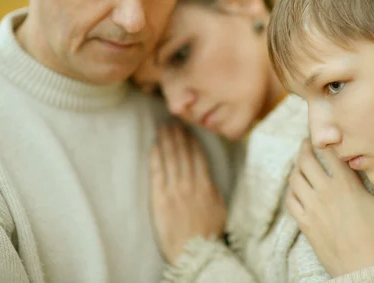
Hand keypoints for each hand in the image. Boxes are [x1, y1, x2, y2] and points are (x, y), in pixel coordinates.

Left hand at [150, 123, 226, 263]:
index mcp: (205, 185)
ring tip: (163, 128)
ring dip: (166, 141)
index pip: (198, 156)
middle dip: (178, 136)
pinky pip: (157, 172)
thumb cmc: (208, 233)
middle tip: (173, 121)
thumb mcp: (219, 209)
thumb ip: (212, 190)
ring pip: (170, 159)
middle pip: (182, 153)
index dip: (192, 141)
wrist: (194, 251)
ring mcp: (174, 190)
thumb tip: (207, 178)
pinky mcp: (160, 198)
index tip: (188, 130)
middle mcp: (189, 184)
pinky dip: (156, 157)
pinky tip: (154, 146)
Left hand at [286, 139, 373, 276]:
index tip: (323, 135)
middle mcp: (325, 191)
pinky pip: (290, 199)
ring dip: (296, 168)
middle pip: (305, 160)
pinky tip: (297, 189)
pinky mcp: (304, 222)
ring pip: (294, 178)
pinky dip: (291, 190)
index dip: (323, 139)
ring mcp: (312, 206)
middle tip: (307, 144)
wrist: (361, 268)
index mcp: (346, 184)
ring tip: (301, 164)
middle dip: (304, 148)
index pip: (328, 151)